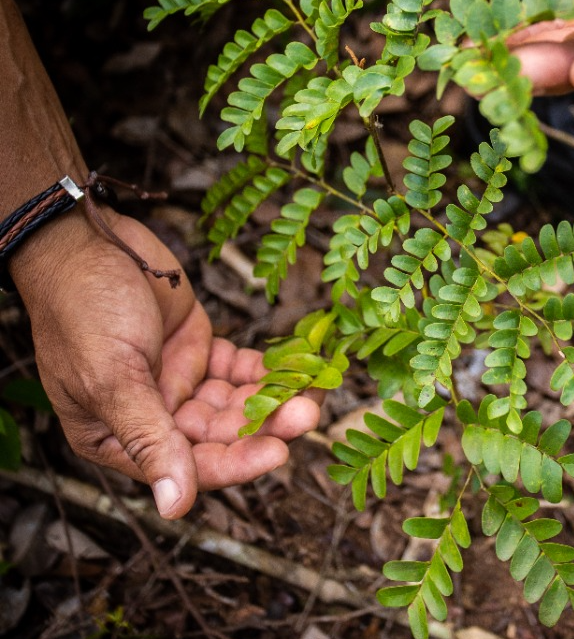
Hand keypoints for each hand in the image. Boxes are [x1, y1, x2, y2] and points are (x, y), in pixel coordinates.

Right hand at [15, 212, 319, 518]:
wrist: (86, 241)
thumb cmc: (82, 308)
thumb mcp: (112, 376)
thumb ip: (149, 438)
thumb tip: (174, 508)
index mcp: (118, 437)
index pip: (188, 465)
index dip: (236, 461)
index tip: (281, 451)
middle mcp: (153, 415)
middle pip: (221, 435)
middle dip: (266, 424)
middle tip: (310, 410)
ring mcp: (179, 380)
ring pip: (236, 403)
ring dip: (274, 397)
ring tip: (316, 385)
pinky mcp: (199, 347)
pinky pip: (240, 368)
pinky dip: (267, 368)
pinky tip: (299, 364)